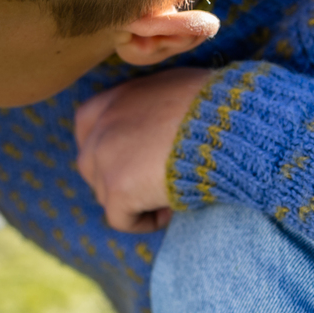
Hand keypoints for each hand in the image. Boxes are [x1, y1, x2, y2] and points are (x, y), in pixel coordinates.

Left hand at [74, 68, 212, 232]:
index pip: (87, 126)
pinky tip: (171, 210)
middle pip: (91, 166)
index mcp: (115, 100)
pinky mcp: (118, 187)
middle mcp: (102, 126)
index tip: (134, 163)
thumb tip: (164, 126)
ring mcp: (104, 157)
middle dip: (119, 180)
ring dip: (136, 200)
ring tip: (174, 193)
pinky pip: (121, 220)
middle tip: (158, 183)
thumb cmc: (217, 108)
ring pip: (106, 194)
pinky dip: (145, 222)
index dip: (106, 150)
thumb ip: (154, 107)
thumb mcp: (178, 90)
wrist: (226, 126)